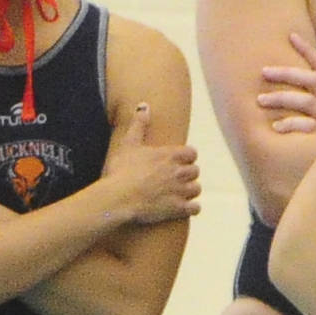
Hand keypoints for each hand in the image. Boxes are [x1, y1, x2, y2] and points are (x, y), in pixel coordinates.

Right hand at [101, 100, 202, 226]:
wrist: (118, 198)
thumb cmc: (122, 171)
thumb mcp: (128, 143)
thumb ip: (139, 124)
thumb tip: (144, 106)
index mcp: (171, 155)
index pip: (192, 153)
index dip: (185, 158)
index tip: (176, 162)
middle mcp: (180, 172)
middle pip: (195, 171)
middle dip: (186, 175)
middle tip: (173, 179)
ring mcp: (181, 191)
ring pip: (196, 189)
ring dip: (189, 191)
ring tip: (176, 193)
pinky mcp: (180, 209)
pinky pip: (196, 208)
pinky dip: (190, 208)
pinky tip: (181, 207)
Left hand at [257, 31, 315, 135]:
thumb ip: (302, 111)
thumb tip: (268, 96)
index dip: (308, 52)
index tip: (291, 35)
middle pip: (313, 82)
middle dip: (288, 74)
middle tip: (263, 72)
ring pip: (309, 102)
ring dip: (283, 98)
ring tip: (261, 100)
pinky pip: (310, 126)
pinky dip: (293, 124)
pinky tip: (277, 127)